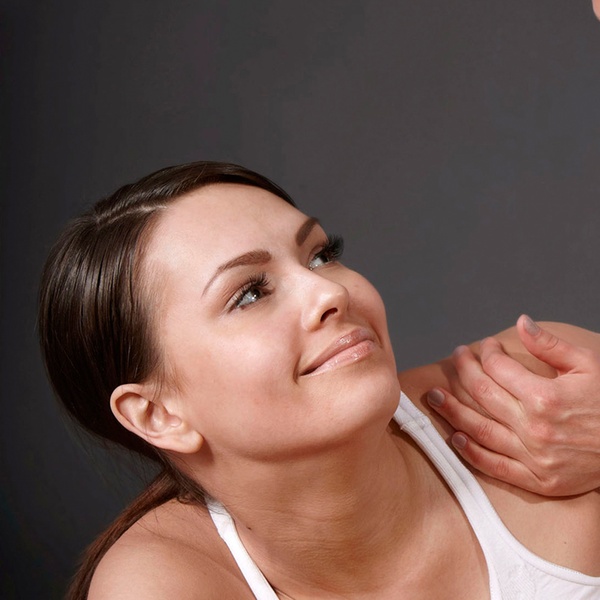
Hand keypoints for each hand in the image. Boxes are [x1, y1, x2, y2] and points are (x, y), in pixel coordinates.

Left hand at [427, 315, 599, 495]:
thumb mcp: (589, 366)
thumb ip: (550, 345)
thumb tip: (521, 322)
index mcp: (546, 397)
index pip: (498, 369)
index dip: (486, 353)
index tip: (483, 346)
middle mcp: (534, 428)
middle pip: (482, 394)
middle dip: (463, 371)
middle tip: (455, 359)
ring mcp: (533, 457)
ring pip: (479, 429)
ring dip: (452, 410)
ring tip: (434, 396)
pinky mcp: (537, 481)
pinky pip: (494, 466)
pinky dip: (472, 452)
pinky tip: (456, 437)